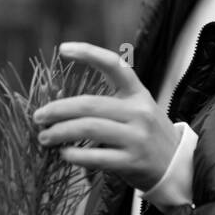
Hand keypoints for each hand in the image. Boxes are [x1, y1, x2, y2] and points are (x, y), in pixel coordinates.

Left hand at [33, 41, 181, 191]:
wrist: (176, 165)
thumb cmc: (145, 134)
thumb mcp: (134, 110)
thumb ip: (104, 104)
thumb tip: (55, 100)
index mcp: (138, 93)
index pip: (114, 65)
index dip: (89, 53)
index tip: (63, 48)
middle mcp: (139, 112)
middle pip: (90, 104)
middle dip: (58, 109)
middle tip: (38, 116)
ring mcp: (137, 137)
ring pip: (89, 128)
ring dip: (60, 132)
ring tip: (44, 137)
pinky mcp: (133, 162)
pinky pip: (96, 157)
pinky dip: (74, 155)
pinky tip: (64, 154)